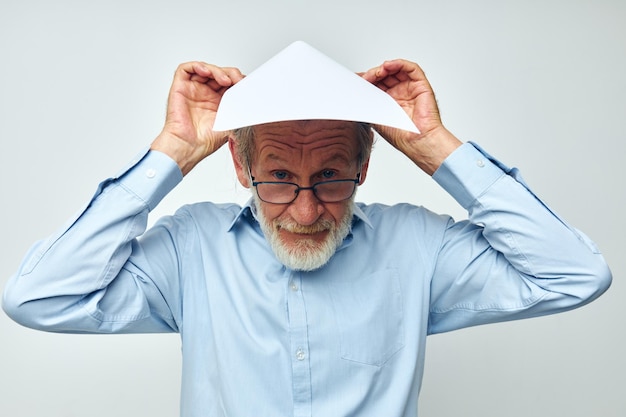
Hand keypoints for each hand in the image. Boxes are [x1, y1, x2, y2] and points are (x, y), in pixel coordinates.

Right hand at [151, 62, 243, 174]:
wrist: (189, 146)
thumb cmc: (206, 139)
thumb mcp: (231, 121)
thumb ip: (240, 108)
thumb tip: (251, 97)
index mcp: (218, 102)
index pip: (229, 83)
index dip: (237, 80)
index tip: (246, 85)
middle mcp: (205, 94)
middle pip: (219, 73)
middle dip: (231, 74)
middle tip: (238, 81)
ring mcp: (193, 90)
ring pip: (205, 69)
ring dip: (217, 70)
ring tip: (225, 80)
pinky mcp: (180, 87)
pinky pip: (186, 69)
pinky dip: (197, 66)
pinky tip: (206, 72)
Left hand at [360, 60, 460, 174]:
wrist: (416, 141)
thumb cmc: (400, 135)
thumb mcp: (376, 116)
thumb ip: (368, 103)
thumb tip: (356, 93)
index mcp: (389, 100)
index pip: (378, 84)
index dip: (368, 80)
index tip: (357, 81)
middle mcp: (400, 93)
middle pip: (386, 75)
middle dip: (375, 73)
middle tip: (366, 77)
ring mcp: (410, 88)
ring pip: (397, 69)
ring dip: (385, 67)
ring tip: (377, 72)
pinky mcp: (421, 85)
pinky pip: (411, 69)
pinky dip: (399, 64)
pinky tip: (389, 66)